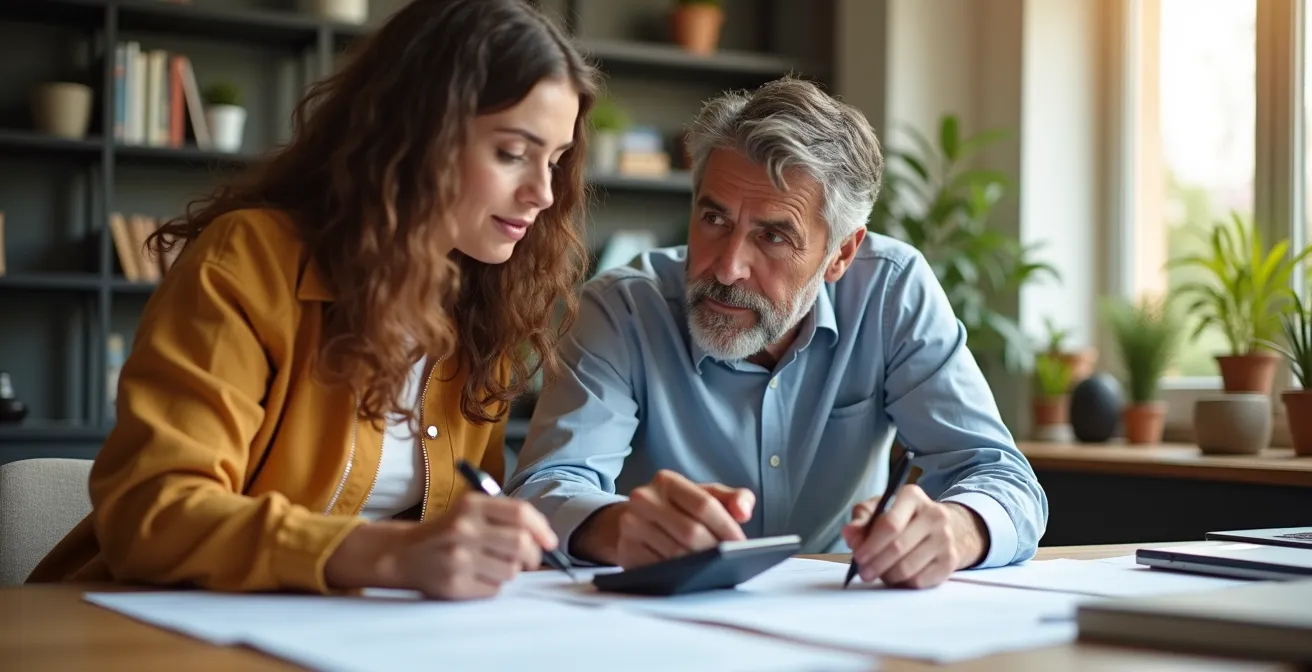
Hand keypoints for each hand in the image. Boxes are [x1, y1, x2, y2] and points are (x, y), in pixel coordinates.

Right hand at [325, 492, 556, 599]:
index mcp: (471, 505)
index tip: (549, 542)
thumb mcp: (470, 511)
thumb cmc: (448, 531)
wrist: (404, 553)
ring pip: (511, 570)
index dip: (541, 528)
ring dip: (510, 571)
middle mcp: (463, 529)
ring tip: (494, 566)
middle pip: (520, 543)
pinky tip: (479, 577)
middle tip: (529, 560)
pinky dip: (494, 585)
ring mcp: (457, 558)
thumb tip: (545, 538)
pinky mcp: (454, 584)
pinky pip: (494, 589)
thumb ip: (505, 517)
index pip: (520, 512)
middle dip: (532, 555)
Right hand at [615, 469, 754, 568]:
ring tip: (715, 569)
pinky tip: (691, 576)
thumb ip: (732, 497)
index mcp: (666, 481)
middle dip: (715, 550)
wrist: (632, 520)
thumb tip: (744, 512)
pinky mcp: (625, 550)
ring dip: (699, 566)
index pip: (703, 504)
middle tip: (730, 562)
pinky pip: (657, 568)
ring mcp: (631, 525)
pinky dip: (678, 575)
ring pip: (674, 554)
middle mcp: (644, 498)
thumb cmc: (676, 509)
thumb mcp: (704, 495)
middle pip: (690, 531)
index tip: (741, 544)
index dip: (726, 526)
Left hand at [841, 485, 987, 588]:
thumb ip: (862, 520)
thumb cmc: (903, 519)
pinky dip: (904, 583)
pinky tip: (898, 577)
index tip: (859, 557)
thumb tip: (849, 533)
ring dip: (888, 576)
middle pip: (898, 547)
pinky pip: (920, 581)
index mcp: (912, 496)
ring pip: (908, 568)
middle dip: (876, 564)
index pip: (890, 524)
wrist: (944, 528)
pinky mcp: (950, 561)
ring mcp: (945, 538)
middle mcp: (934, 514)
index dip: (871, 544)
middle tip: (864, 573)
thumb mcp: (880, 510)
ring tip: (880, 574)